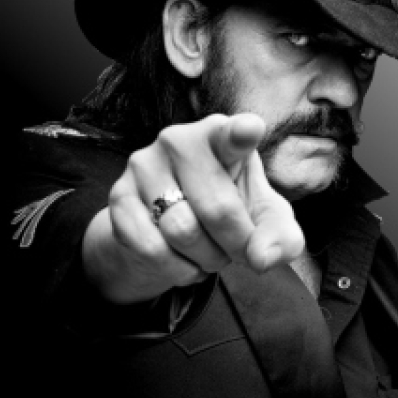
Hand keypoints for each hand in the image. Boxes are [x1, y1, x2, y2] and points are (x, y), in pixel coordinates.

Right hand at [82, 113, 304, 304]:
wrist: (170, 230)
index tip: (251, 130)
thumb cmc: (230, 211)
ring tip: (209, 251)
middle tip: (238, 251)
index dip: (242, 133)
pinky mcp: (118, 196)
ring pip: (182, 232)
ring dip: (205, 258)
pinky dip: (176, 268)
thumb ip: (280, 237)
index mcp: (222, 136)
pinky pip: (151, 248)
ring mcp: (143, 165)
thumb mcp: (264, 221)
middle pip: (218, 210)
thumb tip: (263, 258)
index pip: (232, 133)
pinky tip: (181, 258)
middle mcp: (179, 140)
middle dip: (236, 245)